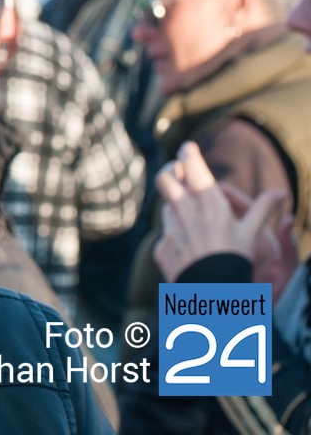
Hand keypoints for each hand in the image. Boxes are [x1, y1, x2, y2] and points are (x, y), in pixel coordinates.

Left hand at [153, 141, 288, 281]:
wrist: (214, 295)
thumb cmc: (237, 261)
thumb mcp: (252, 234)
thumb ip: (262, 209)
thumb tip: (280, 192)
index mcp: (209, 203)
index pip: (191, 165)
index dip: (188, 153)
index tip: (189, 148)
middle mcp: (185, 212)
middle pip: (165, 177)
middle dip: (171, 171)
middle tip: (178, 170)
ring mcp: (170, 230)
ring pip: (167, 208)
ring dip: (176, 207)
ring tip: (193, 218)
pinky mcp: (161, 247)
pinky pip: (166, 235)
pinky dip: (176, 236)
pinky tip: (190, 247)